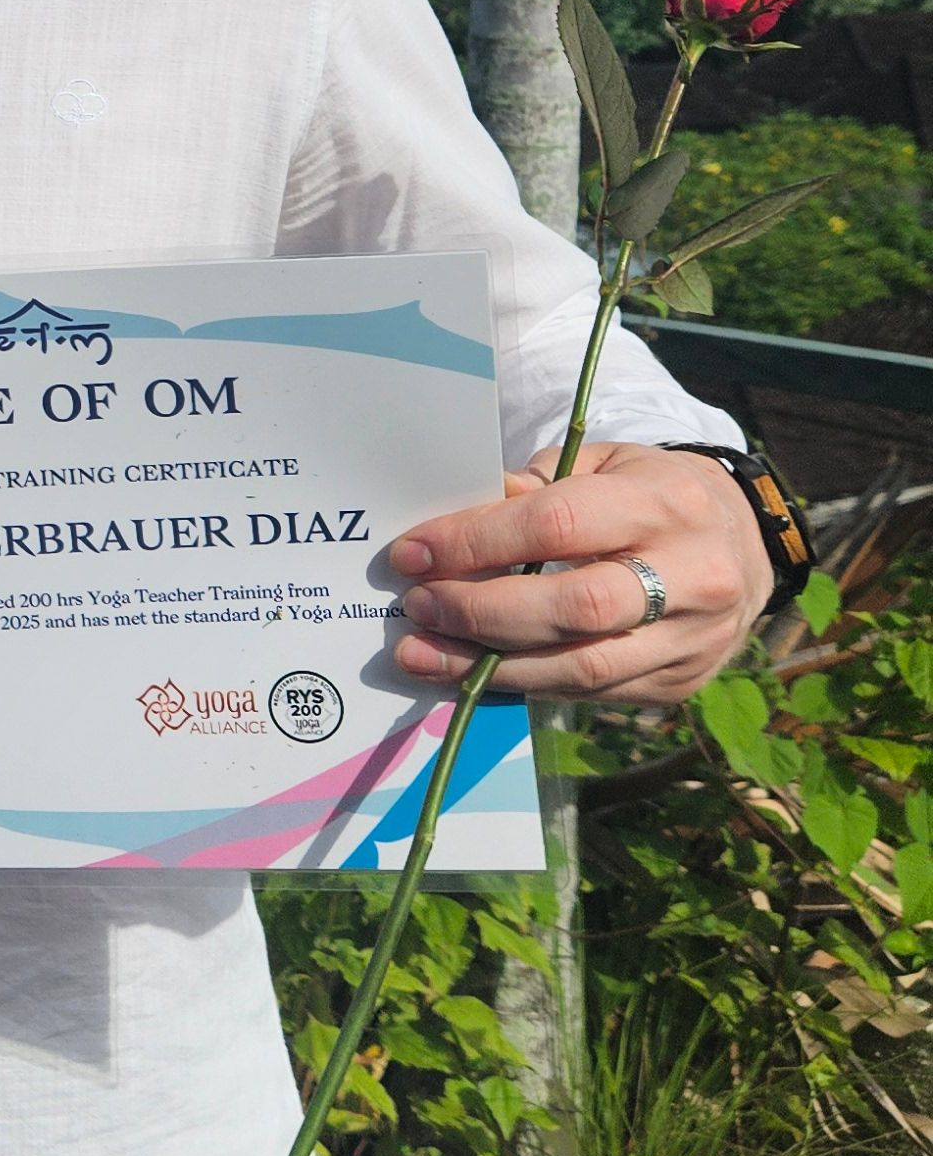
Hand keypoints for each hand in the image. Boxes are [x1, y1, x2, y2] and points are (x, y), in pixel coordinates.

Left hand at [387, 442, 771, 715]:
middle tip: (417, 606)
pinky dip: (523, 683)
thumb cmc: (652, 493)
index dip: (477, 542)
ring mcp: (692, 639)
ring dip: (489, 665)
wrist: (743, 543)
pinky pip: (590, 692)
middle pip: (573, 607)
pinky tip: (473, 671)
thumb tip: (463, 516)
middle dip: (480, 611)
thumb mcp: (605, 463)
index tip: (413, 553)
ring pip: (580, 666)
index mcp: (667, 504)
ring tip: (422, 653)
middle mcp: (692, 576)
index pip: (558, 524)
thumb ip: (538, 484)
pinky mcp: (679, 683)